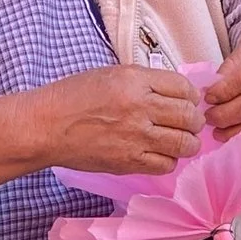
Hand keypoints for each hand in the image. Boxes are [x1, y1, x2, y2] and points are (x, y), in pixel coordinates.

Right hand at [33, 65, 202, 174]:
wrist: (46, 126)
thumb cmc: (74, 98)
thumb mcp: (111, 75)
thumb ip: (145, 82)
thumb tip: (176, 93)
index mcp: (135, 81)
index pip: (184, 87)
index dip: (191, 96)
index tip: (188, 101)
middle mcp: (139, 108)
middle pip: (190, 116)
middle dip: (194, 120)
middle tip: (188, 122)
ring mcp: (135, 137)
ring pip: (184, 143)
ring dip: (187, 142)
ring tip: (180, 140)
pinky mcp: (129, 162)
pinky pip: (166, 164)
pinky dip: (169, 160)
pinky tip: (160, 153)